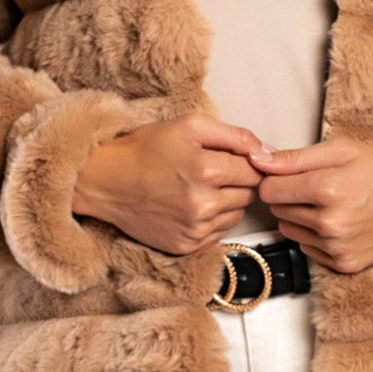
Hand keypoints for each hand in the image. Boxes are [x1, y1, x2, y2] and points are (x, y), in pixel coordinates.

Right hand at [72, 111, 266, 254]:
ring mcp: (194, 229)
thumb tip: (268, 152)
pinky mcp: (186, 246)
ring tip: (198, 187)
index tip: (231, 158)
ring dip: (226, 201)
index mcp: (206, 170)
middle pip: (250, 194)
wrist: (104, 181)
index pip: (256, 170)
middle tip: (209, 170)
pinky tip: (190, 205)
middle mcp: (203, 204)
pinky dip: (212, 220)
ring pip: (237, 214)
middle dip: (237, 181)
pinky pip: (219, 233)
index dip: (247, 162)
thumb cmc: (144, 150)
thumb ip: (235, 135)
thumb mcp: (190, 125)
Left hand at [249, 136, 372, 271]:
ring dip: (300, 218)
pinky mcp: (343, 263)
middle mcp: (330, 223)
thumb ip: (294, 157)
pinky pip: (307, 249)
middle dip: (290, 197)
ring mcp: (337, 247)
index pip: (269, 189)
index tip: (292, 175)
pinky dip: (315, 237)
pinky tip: (339, 223)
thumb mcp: (341, 150)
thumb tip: (258, 159)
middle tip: (318, 187)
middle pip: (277, 211)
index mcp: (328, 189)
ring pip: (288, 231)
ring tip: (329, 205)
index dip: (277, 179)